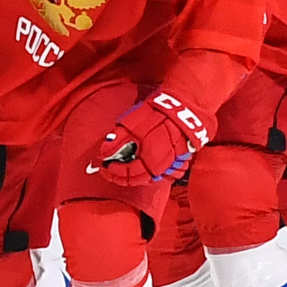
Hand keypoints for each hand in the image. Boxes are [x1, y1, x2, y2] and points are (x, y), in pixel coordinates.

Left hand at [92, 90, 210, 184]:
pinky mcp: (179, 159)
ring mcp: (172, 164)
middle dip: (121, 177)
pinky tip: (142, 165)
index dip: (113, 172)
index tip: (105, 166)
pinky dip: (149, 172)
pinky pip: (162, 173)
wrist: (183, 107)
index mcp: (149, 159)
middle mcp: (162, 167)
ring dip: (135, 176)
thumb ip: (117, 141)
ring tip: (124, 169)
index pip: (127, 174)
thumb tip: (103, 154)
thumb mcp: (131, 124)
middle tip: (110, 171)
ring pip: (150, 178)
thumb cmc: (158, 114)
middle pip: (138, 180)